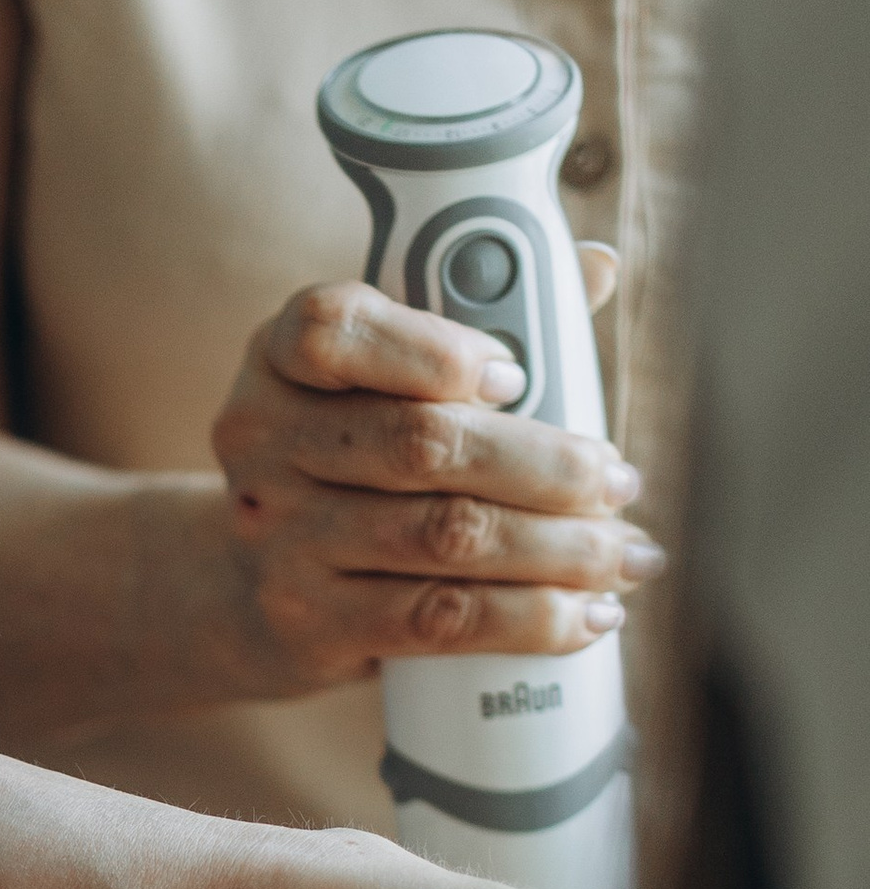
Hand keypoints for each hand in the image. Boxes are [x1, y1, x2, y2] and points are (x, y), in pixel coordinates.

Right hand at [209, 263, 659, 689]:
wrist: (263, 591)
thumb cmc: (358, 464)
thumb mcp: (388, 381)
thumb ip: (482, 320)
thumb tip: (598, 268)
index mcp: (281, 356)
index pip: (334, 330)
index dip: (433, 349)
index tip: (516, 374)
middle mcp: (264, 441)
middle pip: (420, 442)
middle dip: (546, 465)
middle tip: (619, 481)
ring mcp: (277, 535)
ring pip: (447, 535)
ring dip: (561, 548)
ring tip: (626, 553)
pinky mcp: (306, 620)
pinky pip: (439, 618)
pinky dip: (531, 618)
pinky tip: (586, 615)